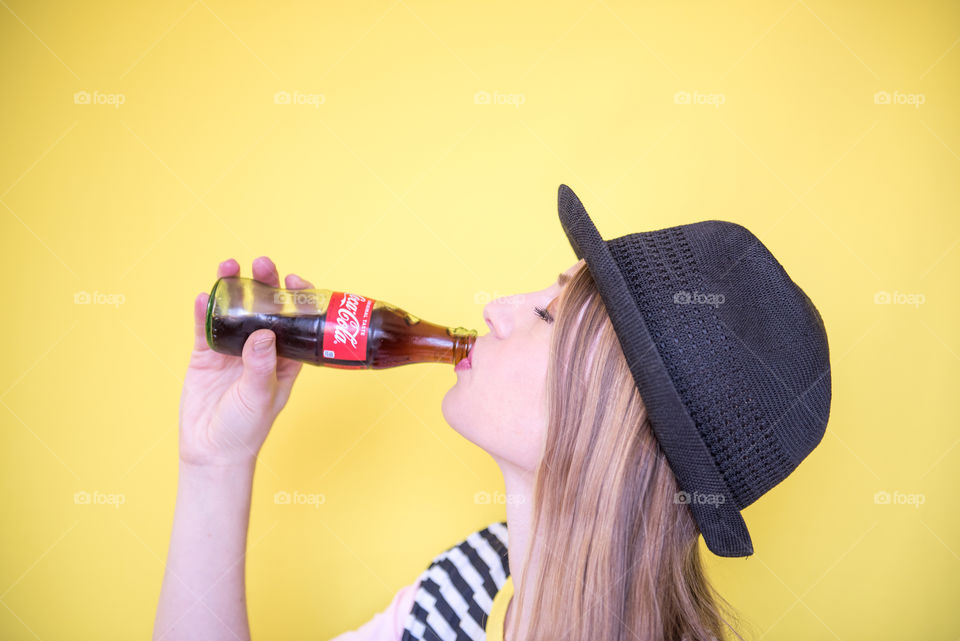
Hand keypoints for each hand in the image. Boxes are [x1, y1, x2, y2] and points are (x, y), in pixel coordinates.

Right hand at [178, 256, 313, 467]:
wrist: (212, 451)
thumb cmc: (246, 429)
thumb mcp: (261, 397)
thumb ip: (261, 366)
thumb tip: (264, 334)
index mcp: (286, 358)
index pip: (296, 320)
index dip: (297, 297)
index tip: (293, 279)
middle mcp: (261, 349)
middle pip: (266, 308)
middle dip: (265, 283)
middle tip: (262, 262)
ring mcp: (234, 350)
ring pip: (235, 312)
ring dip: (233, 289)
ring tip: (230, 266)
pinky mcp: (206, 356)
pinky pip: (206, 328)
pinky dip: (204, 311)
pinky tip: (201, 297)